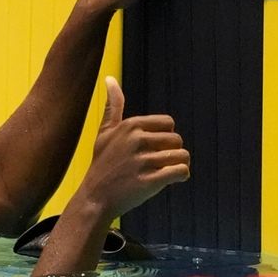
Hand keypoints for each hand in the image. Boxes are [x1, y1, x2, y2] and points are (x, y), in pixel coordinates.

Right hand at [80, 77, 189, 217]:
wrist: (95, 197)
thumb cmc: (102, 164)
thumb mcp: (104, 132)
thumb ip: (113, 106)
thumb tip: (110, 78)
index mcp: (130, 126)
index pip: (168, 123)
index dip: (164, 137)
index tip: (152, 149)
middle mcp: (137, 140)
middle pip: (177, 140)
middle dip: (171, 152)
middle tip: (156, 163)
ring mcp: (143, 161)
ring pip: (182, 156)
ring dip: (178, 165)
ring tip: (164, 172)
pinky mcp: (150, 181)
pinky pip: (181, 171)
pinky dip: (181, 176)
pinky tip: (171, 180)